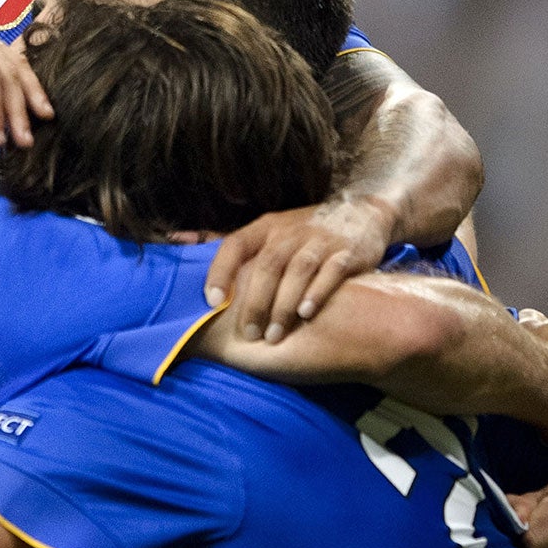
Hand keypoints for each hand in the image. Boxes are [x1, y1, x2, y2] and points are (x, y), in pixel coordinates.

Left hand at [204, 195, 393, 341]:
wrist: (363, 212)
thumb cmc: (306, 231)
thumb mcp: (271, 230)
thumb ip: (237, 247)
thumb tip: (184, 249)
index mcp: (266, 227)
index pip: (235, 245)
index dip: (221, 272)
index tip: (212, 303)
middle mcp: (290, 231)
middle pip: (266, 265)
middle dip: (255, 303)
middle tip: (248, 334)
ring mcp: (320, 240)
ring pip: (296, 271)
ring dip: (283, 305)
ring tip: (274, 334)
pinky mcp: (347, 251)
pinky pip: (330, 272)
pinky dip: (317, 293)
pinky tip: (306, 315)